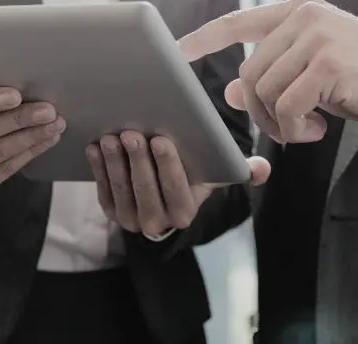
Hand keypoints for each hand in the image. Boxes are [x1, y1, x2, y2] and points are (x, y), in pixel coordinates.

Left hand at [86, 132, 269, 236]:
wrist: (167, 191)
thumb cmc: (197, 173)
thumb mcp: (220, 174)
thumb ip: (244, 171)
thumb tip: (262, 170)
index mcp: (185, 213)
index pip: (176, 190)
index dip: (168, 166)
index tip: (162, 139)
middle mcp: (157, 224)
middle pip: (145, 191)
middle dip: (138, 161)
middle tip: (132, 133)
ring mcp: (131, 220)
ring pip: (122, 190)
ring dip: (115, 163)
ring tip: (113, 136)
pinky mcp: (112, 212)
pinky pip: (104, 191)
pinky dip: (99, 169)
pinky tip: (96, 147)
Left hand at [178, 0, 357, 143]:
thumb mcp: (310, 75)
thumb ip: (273, 76)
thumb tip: (234, 93)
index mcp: (297, 10)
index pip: (239, 21)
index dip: (204, 38)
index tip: (176, 51)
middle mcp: (304, 16)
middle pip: (250, 70)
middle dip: (259, 109)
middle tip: (282, 128)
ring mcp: (317, 36)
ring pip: (265, 89)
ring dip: (277, 122)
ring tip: (303, 129)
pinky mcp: (328, 62)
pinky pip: (286, 105)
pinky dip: (292, 128)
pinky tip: (314, 130)